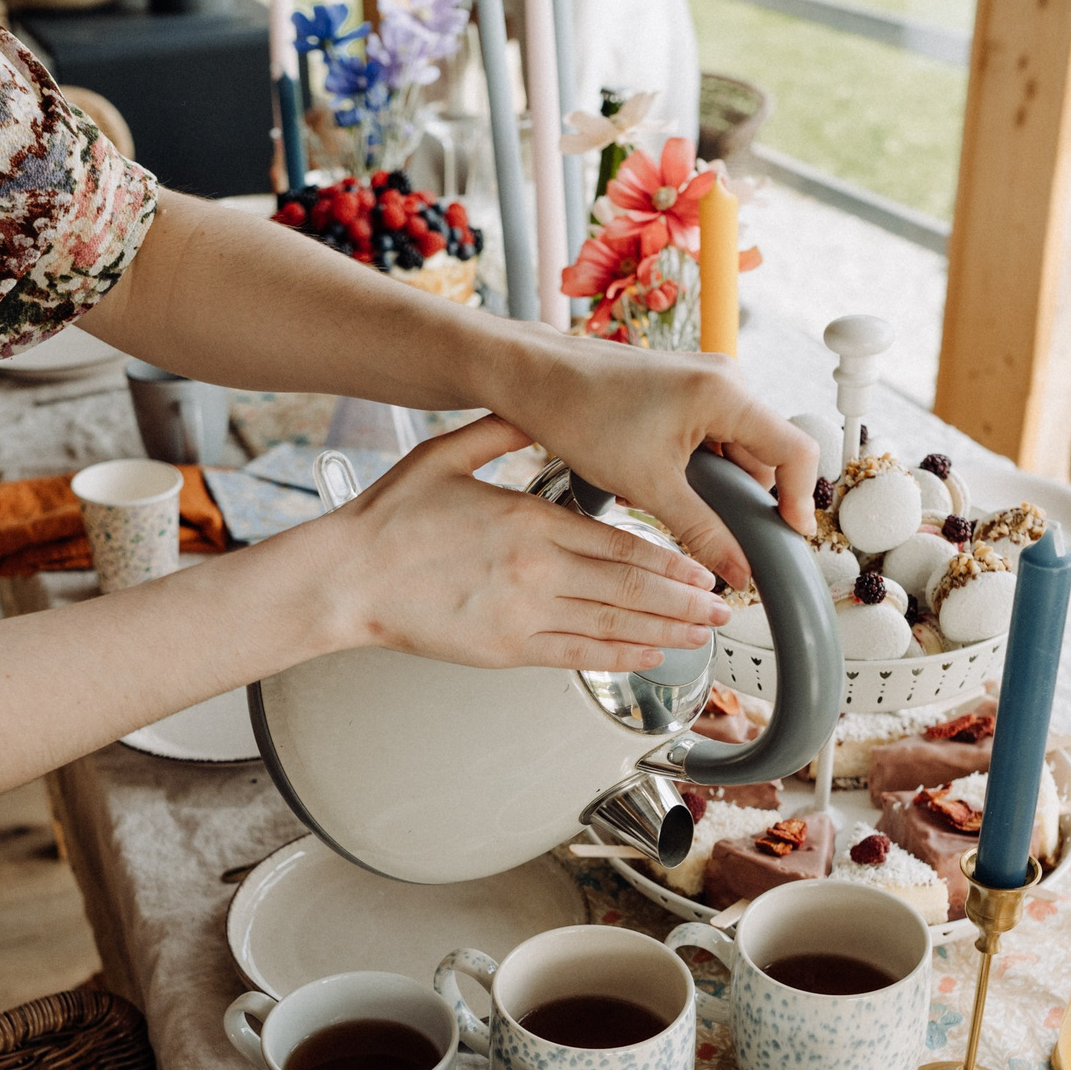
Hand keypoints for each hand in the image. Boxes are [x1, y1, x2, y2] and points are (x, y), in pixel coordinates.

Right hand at [309, 414, 730, 671]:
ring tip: (702, 634)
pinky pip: (577, 656)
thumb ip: (499, 433)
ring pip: (613, 626)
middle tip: (722, 607)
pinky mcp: (506, 650)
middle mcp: (536, 571)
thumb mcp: (445, 457)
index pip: (619, 543)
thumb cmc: (387, 522)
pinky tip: (650, 656)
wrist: (347, 578)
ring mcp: (524, 615)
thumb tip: (532, 412)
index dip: (669, 560)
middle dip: (684, 600)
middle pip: (630, 588)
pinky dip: (619, 657)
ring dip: (666, 631)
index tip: (702, 567)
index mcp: (530, 521)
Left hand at [493, 333, 820, 588]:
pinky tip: (670, 484)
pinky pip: (716, 434)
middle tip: (729, 537)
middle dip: (750, 497)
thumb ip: (704, 532)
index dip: (800, 499)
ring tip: (681, 506)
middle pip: (767, 451)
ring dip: (721, 484)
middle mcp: (725, 378)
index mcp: (726, 392)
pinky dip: (702, 466)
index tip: (790, 536)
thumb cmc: (581, 414)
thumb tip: (739, 572)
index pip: (796, 450)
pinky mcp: (687, 387)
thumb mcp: (649, 486)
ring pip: (738, 446)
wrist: (537, 379)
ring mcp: (707, 380)